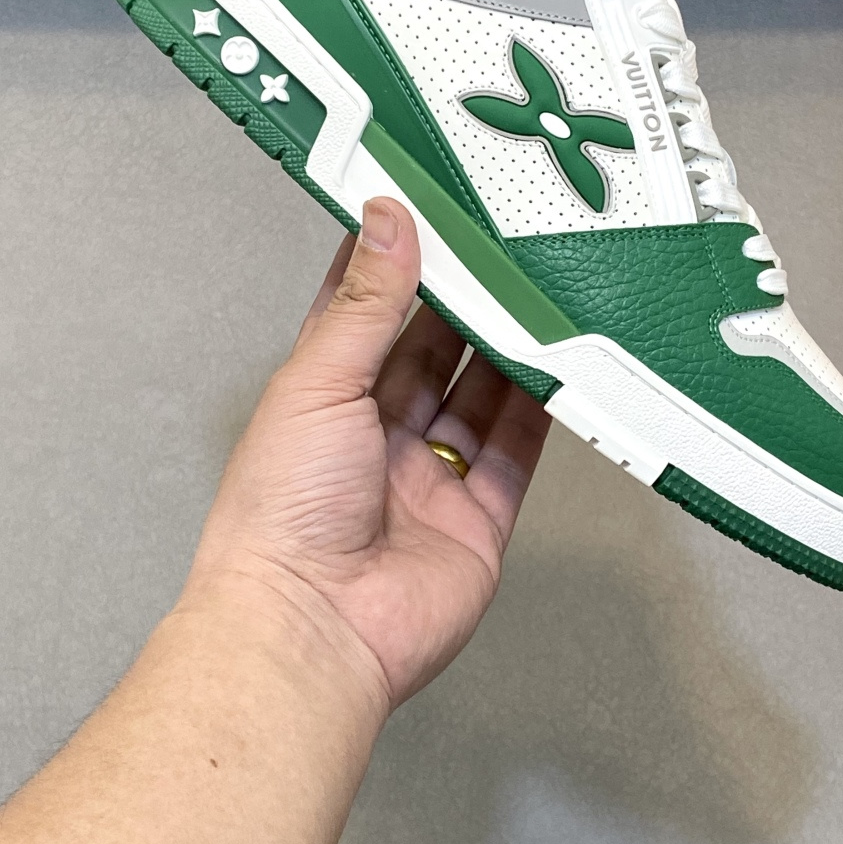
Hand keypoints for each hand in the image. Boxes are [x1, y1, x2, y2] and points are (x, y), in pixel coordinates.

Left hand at [187, 198, 550, 711]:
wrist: (315, 630)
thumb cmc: (282, 516)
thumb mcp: (318, 383)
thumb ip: (365, 303)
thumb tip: (385, 220)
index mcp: (320, 399)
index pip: (360, 312)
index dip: (392, 263)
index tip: (427, 212)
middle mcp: (374, 436)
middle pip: (432, 352)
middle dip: (466, 303)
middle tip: (504, 248)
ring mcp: (427, 479)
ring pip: (480, 398)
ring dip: (509, 350)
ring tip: (542, 295)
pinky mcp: (475, 520)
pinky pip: (515, 455)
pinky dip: (540, 413)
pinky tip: (560, 370)